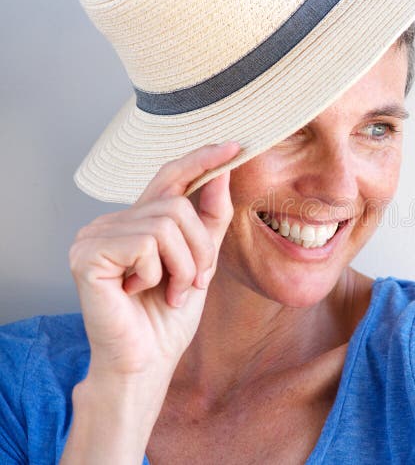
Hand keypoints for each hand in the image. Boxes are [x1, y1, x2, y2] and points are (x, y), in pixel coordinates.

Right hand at [68, 141, 239, 378]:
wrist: (146, 362)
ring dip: (184, 266)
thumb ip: (209, 219)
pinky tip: (142, 293)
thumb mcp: (201, 261)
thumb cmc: (169, 316)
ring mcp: (92, 236)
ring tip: (173, 292)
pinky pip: (146, 244)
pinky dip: (159, 273)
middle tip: (195, 282)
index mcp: (134, 222)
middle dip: (201, 248)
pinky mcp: (86, 255)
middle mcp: (109, 222)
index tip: (235, 146)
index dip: (200, 160)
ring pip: (166, 224)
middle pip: (176, 204)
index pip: (168, 178)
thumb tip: (221, 174)